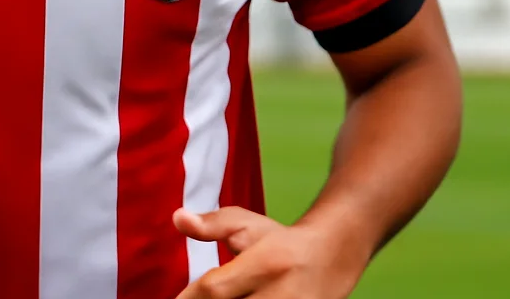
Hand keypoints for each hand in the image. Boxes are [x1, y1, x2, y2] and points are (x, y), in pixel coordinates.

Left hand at [171, 206, 368, 298]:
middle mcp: (281, 295)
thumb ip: (212, 224)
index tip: (180, 298)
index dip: (190, 297)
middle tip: (199, 298)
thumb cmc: (280, 241)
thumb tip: (177, 218)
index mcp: (266, 264)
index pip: (214, 290)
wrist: (332, 259)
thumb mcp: (247, 223)